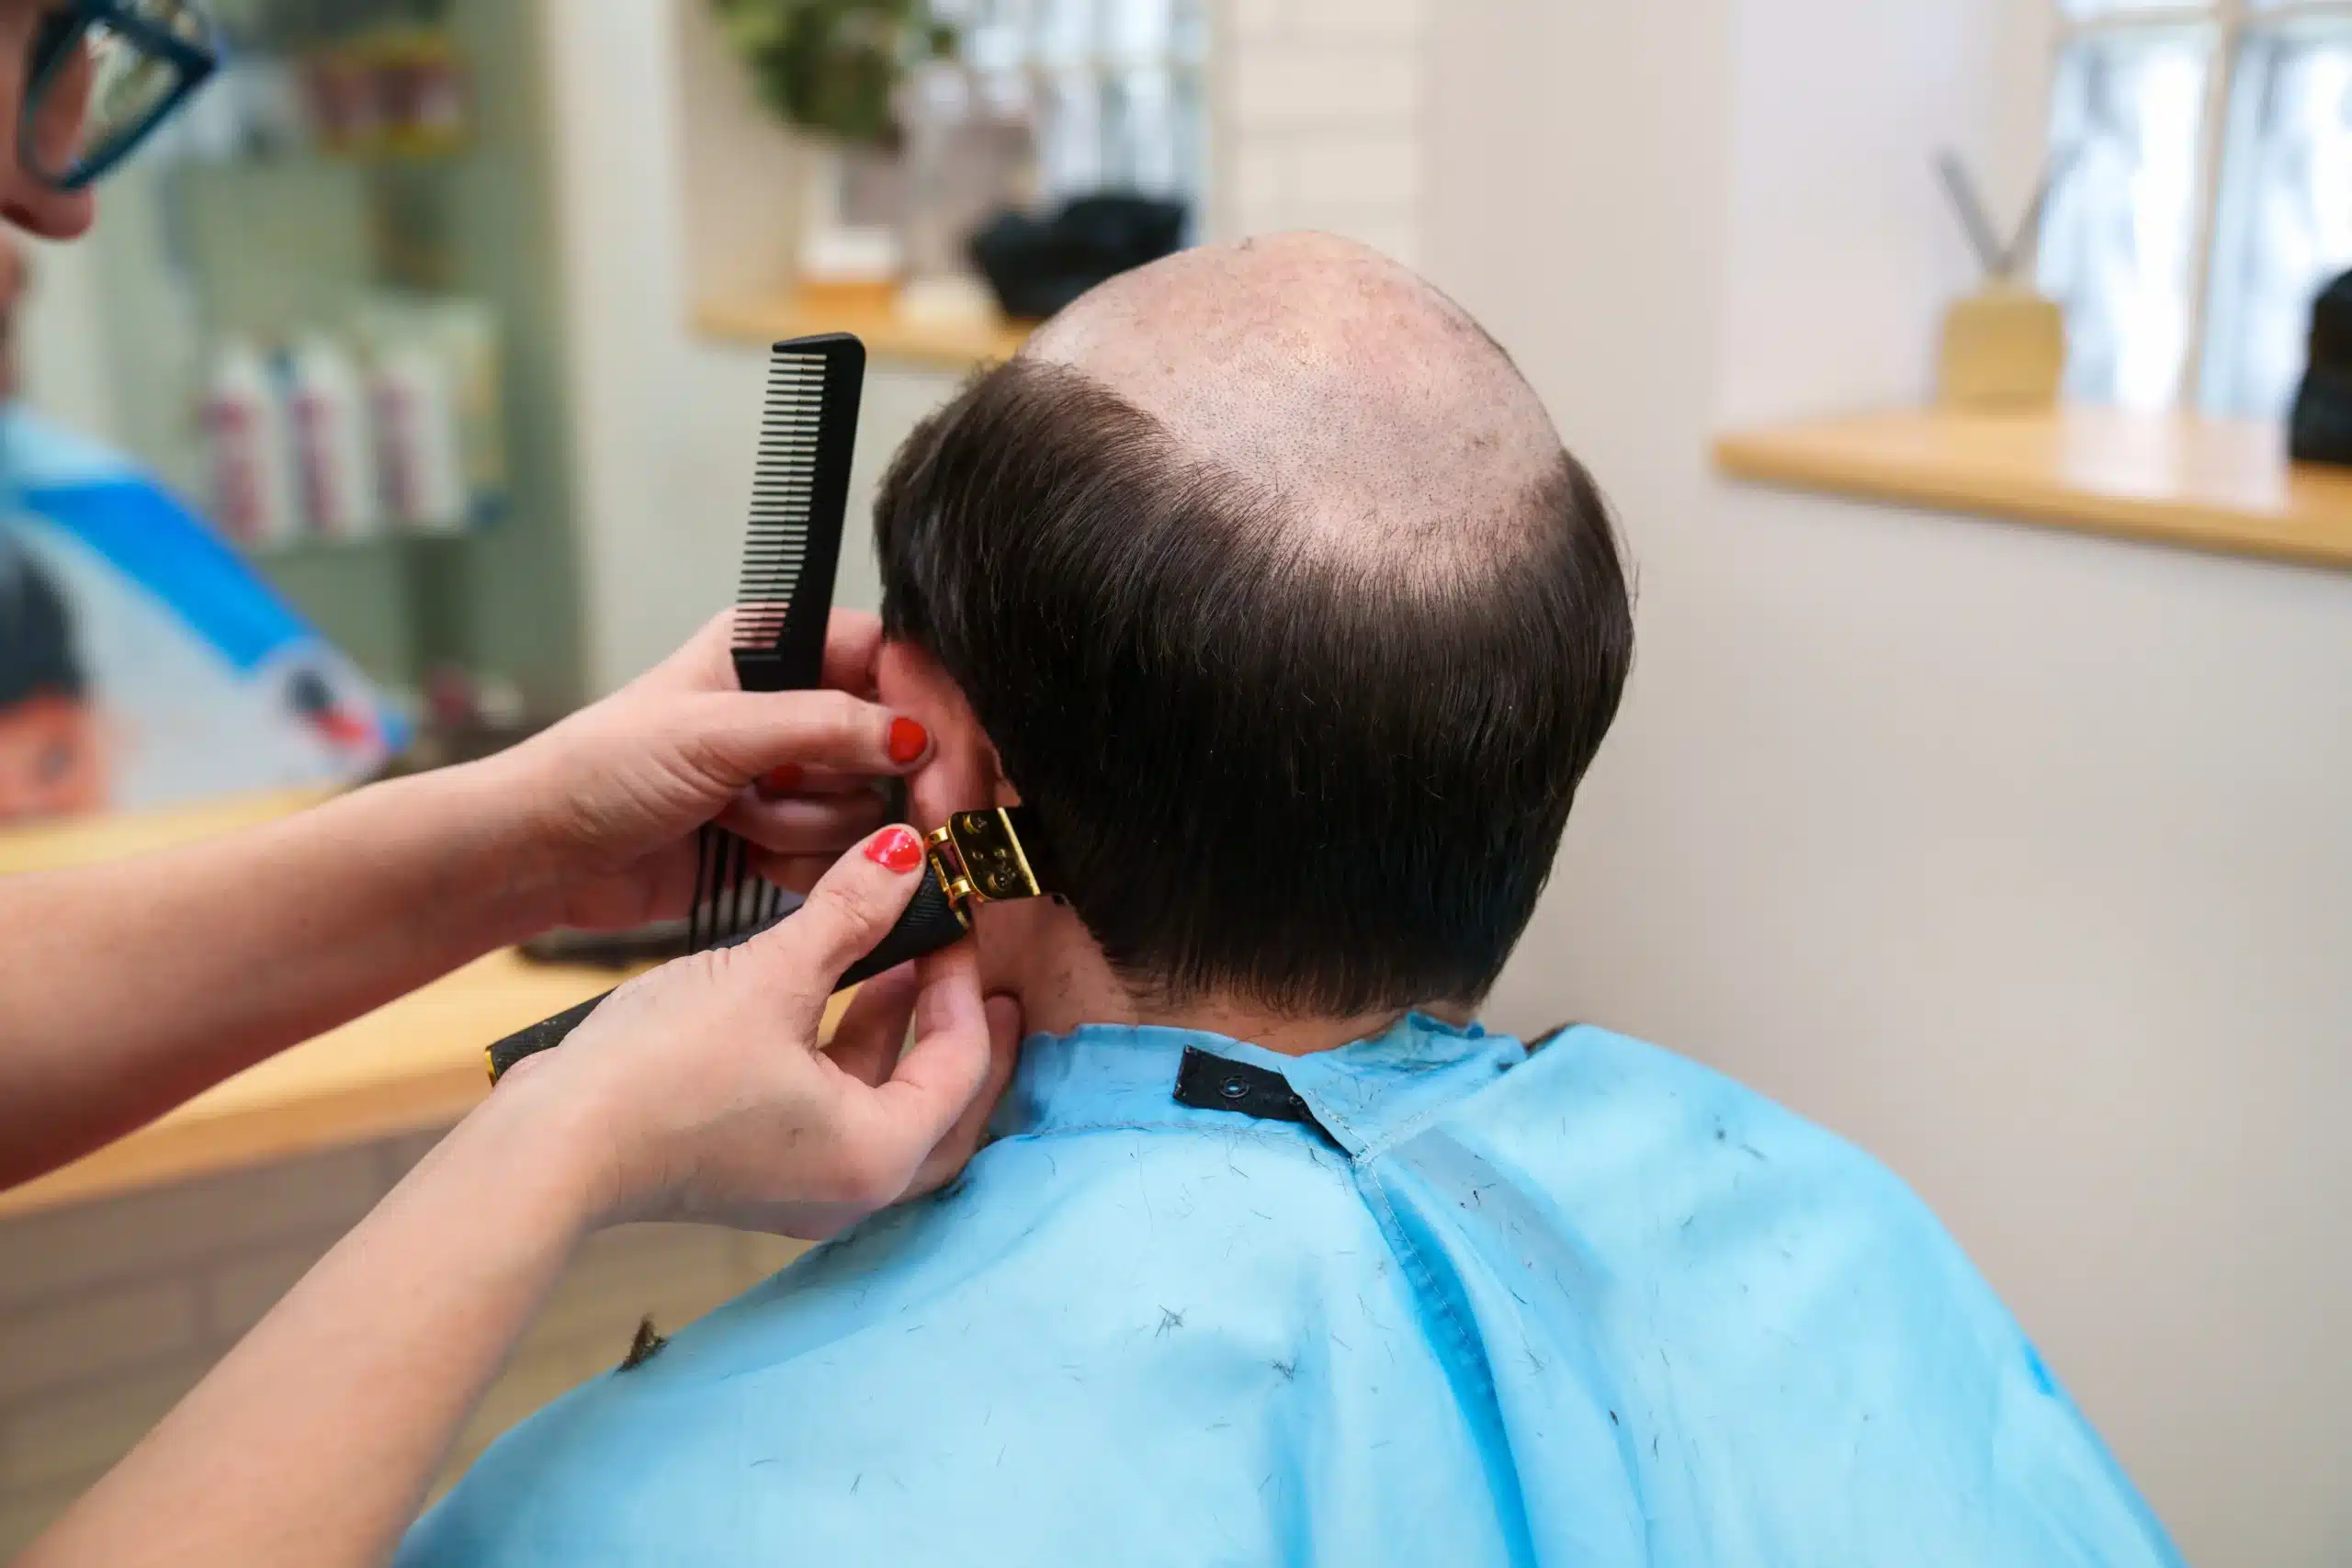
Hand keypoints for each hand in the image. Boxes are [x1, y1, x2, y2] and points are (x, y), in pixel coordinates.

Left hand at [481, 610, 932, 932]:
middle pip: (901, 740)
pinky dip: (802, 864)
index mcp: (777, 645)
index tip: (943, 770)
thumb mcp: (713, 734)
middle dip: (881, 786)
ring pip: (873, 807)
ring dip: (813, 828)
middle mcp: (795, 703)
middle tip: (904, 827)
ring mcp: (793, 774)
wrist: (541, 855)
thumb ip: (823, 726)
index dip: (929, 713)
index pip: (894, 660)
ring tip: (740, 823)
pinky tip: (746, 856)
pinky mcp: (785, 837)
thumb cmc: (601, 770)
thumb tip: (916, 738)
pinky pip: (843, 857)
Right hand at [504, 825, 1024, 1237]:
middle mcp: (851, 1187)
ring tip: (903, 958)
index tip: (957, 922)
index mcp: (877, 1154)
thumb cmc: (661, 1072)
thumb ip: (850, 912)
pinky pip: (834, 1111)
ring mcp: (800, 1187)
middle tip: (979, 974)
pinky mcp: (756, 1170)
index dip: (964, 982)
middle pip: (945, 1107)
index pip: (962, 1065)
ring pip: (885, 1107)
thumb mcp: (771, 974)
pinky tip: (834, 991)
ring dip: (897, 1033)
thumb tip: (905, 853)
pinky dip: (848, 1054)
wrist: (548, 1142)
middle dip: (959, 1033)